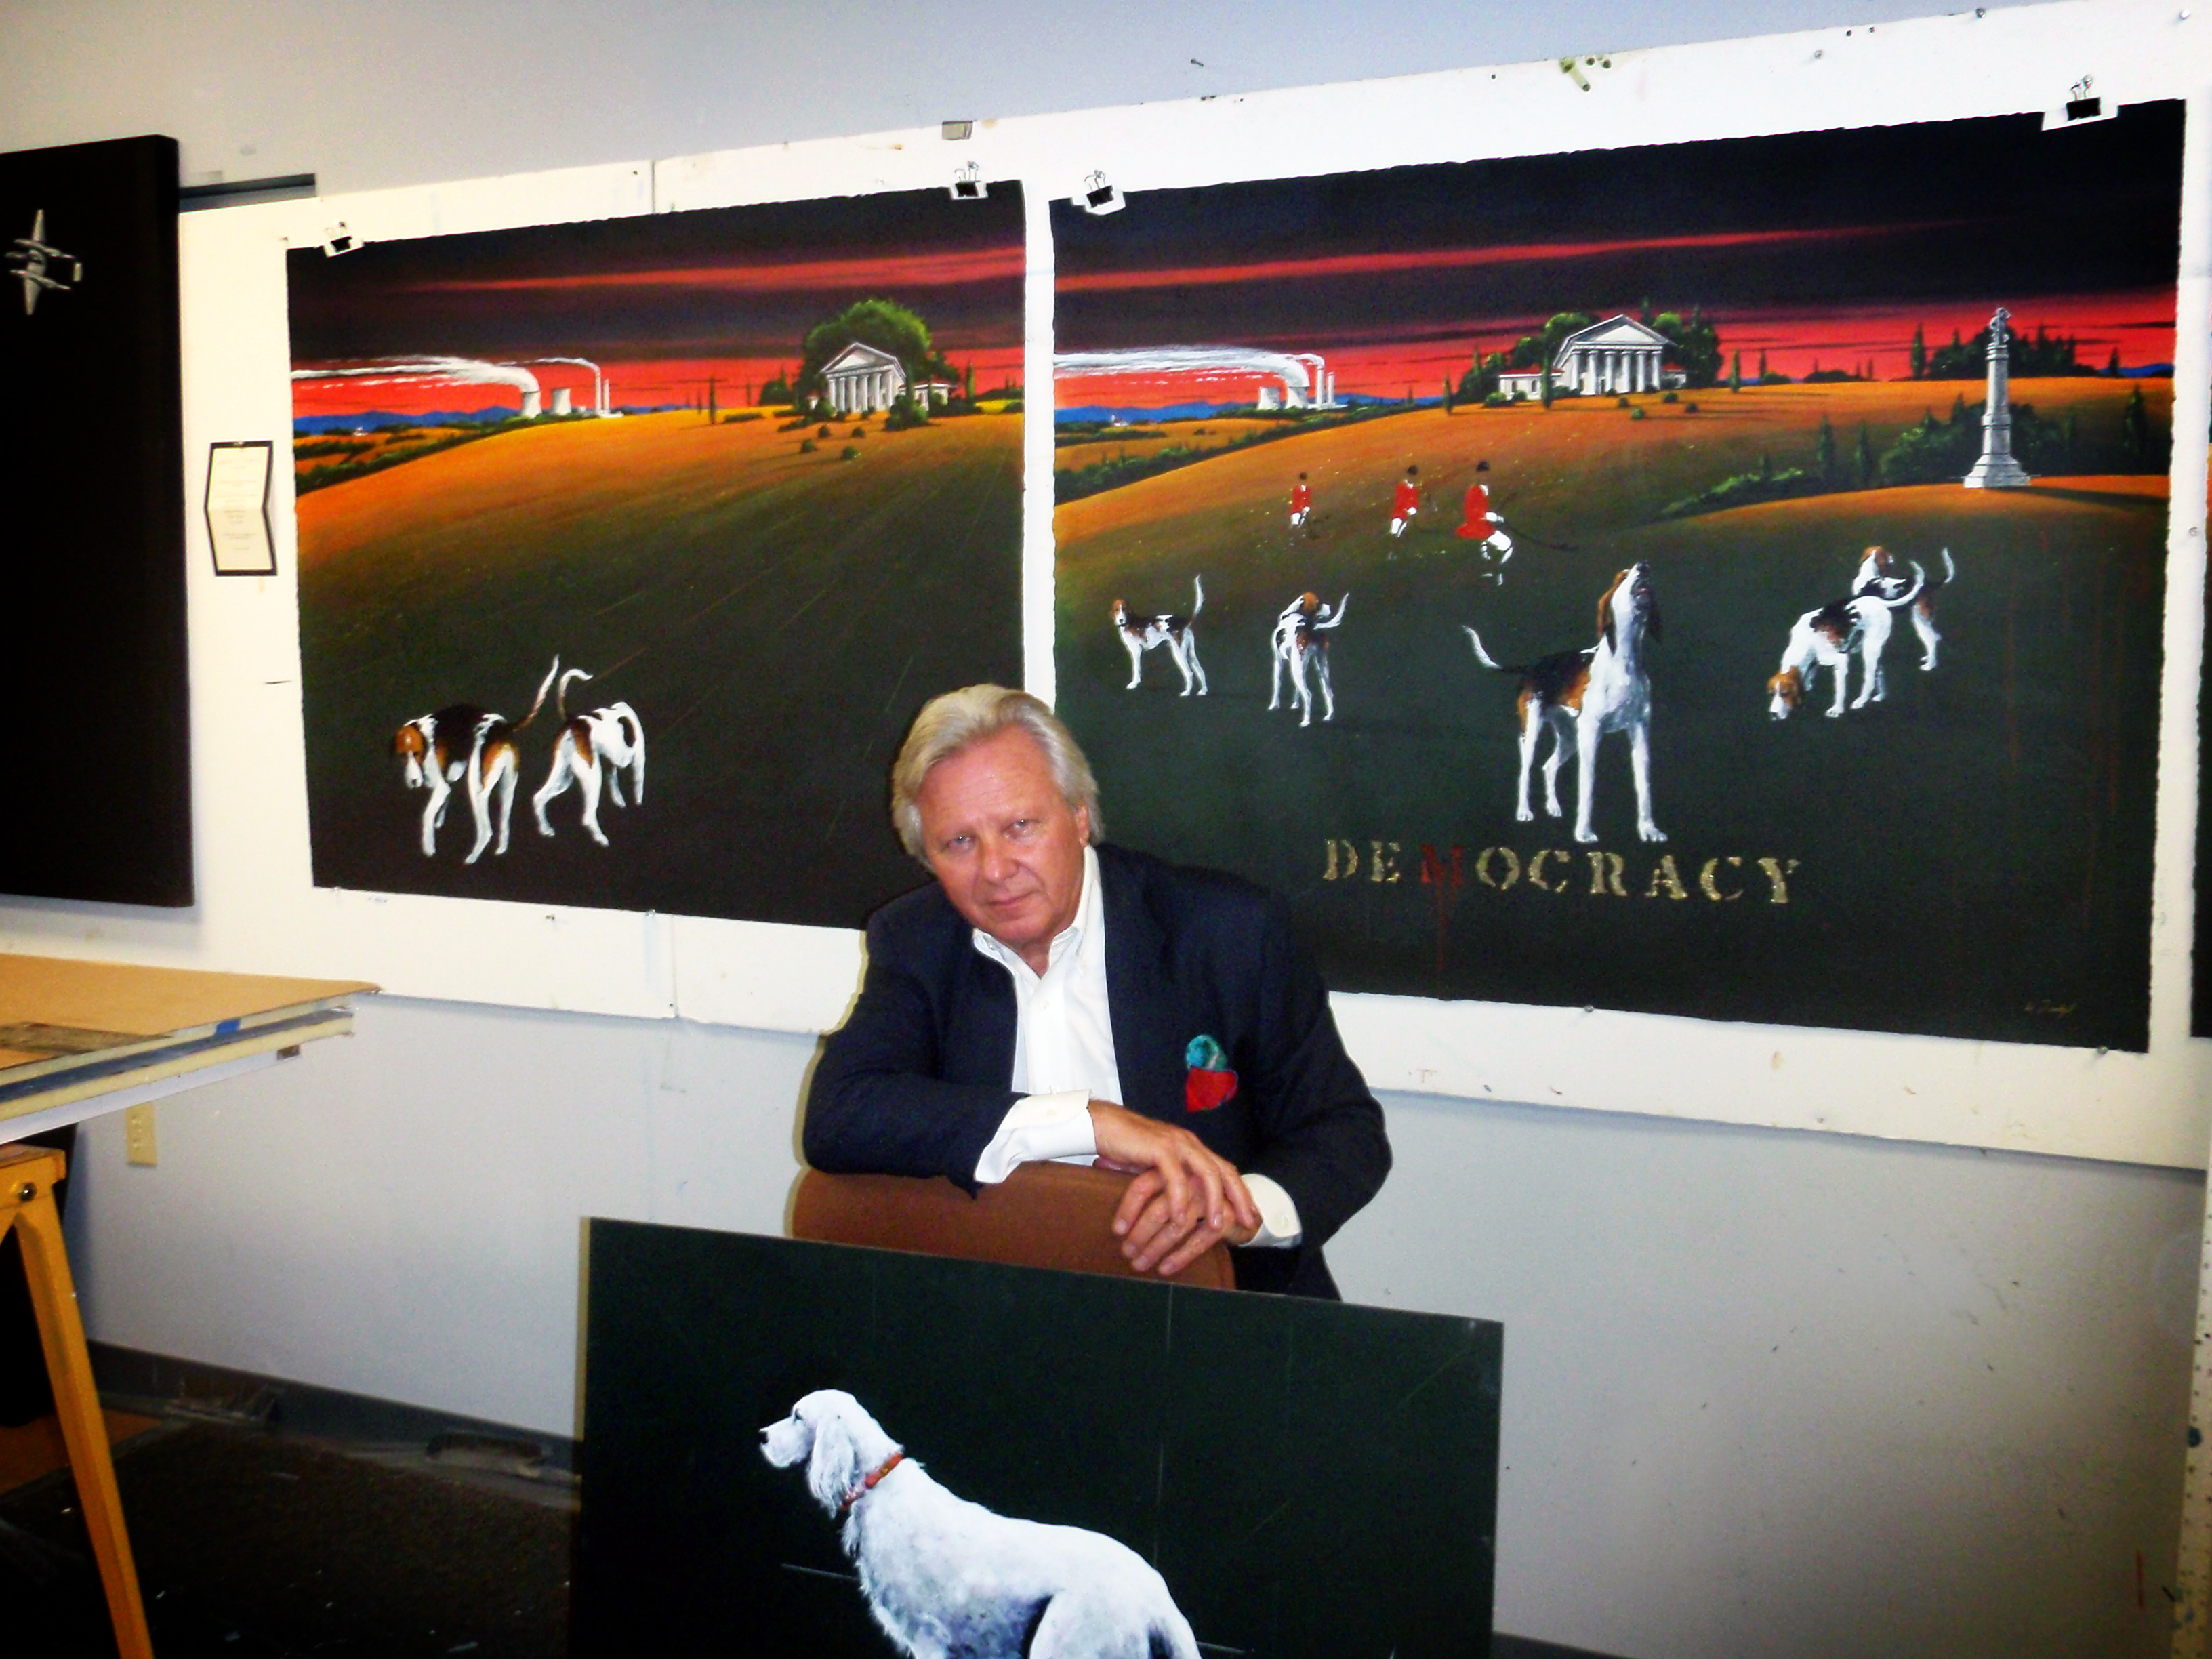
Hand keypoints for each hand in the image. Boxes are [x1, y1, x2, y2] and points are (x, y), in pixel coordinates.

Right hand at [1088, 1102, 1259, 1277]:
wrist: (1101, 1124)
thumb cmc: (1125, 1147)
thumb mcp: (1156, 1166)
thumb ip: (1173, 1178)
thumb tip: (1183, 1206)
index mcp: (1191, 1146)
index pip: (1224, 1169)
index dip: (1240, 1191)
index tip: (1251, 1214)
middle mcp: (1189, 1143)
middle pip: (1224, 1170)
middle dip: (1239, 1197)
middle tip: (1249, 1221)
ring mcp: (1176, 1143)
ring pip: (1206, 1173)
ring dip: (1213, 1201)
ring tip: (1216, 1225)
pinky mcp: (1159, 1148)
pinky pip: (1175, 1178)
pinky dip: (1179, 1199)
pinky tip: (1180, 1218)